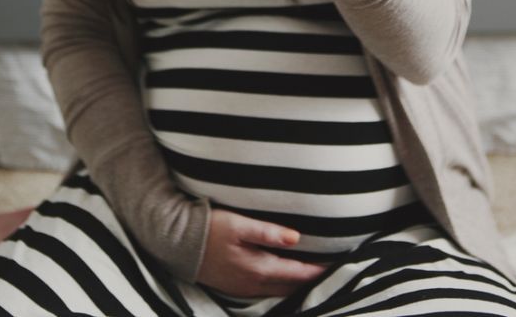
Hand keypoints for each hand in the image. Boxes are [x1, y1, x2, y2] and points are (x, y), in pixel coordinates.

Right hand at [196, 209, 326, 296]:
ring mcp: (244, 288)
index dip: (318, 268)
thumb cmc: (210, 228)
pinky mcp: (236, 287)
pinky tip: (285, 277)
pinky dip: (282, 285)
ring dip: (297, 283)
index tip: (336, 261)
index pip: (298, 272)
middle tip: (330, 267)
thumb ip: (268, 232)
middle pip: (292, 285)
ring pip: (280, 290)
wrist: (178, 245)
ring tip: (312, 273)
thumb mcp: (239, 224)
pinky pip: (267, 291)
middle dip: (311, 278)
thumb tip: (297, 238)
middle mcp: (255, 283)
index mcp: (259, 267)